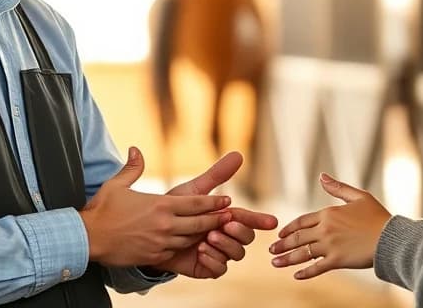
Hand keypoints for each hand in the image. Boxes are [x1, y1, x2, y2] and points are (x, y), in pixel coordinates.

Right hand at [80, 147, 232, 266]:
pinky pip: (176, 251)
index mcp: (160, 205)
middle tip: (230, 216)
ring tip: (215, 230)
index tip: (226, 200)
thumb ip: (132, 168)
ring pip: (190, 239)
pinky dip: (185, 247)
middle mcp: (164, 224)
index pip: (195, 203)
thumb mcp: (117, 184)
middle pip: (200, 223)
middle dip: (216, 219)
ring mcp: (161, 242)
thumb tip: (135, 149)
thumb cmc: (102, 210)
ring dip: (203, 234)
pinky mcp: (154, 256)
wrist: (89, 238)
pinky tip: (190, 244)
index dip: (213, 202)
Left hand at [152, 152, 278, 278]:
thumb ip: (217, 175)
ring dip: (225, 245)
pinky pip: (219, 269)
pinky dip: (213, 260)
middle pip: (246, 237)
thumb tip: (239, 154)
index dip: (260, 220)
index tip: (271, 222)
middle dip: (238, 231)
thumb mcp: (195, 191)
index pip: (248, 218)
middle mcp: (226, 236)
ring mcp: (218, 252)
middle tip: (223, 224)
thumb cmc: (175, 210)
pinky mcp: (206, 267)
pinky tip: (200, 251)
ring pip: (236, 254)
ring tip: (206, 238)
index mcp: (226, 217)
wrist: (151, 233)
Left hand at [268, 173, 391, 279]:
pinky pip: (316, 268)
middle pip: (298, 237)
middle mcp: (325, 229)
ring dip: (287, 259)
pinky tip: (296, 275)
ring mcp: (330, 245)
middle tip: (271, 250)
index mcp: (328, 213)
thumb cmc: (378, 217)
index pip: (301, 221)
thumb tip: (322, 176)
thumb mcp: (359, 196)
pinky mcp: (337, 260)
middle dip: (282, 245)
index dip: (289, 228)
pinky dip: (305, 272)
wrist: (391, 238)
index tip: (280, 234)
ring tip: (275, 263)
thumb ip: (338, 188)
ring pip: (302, 253)